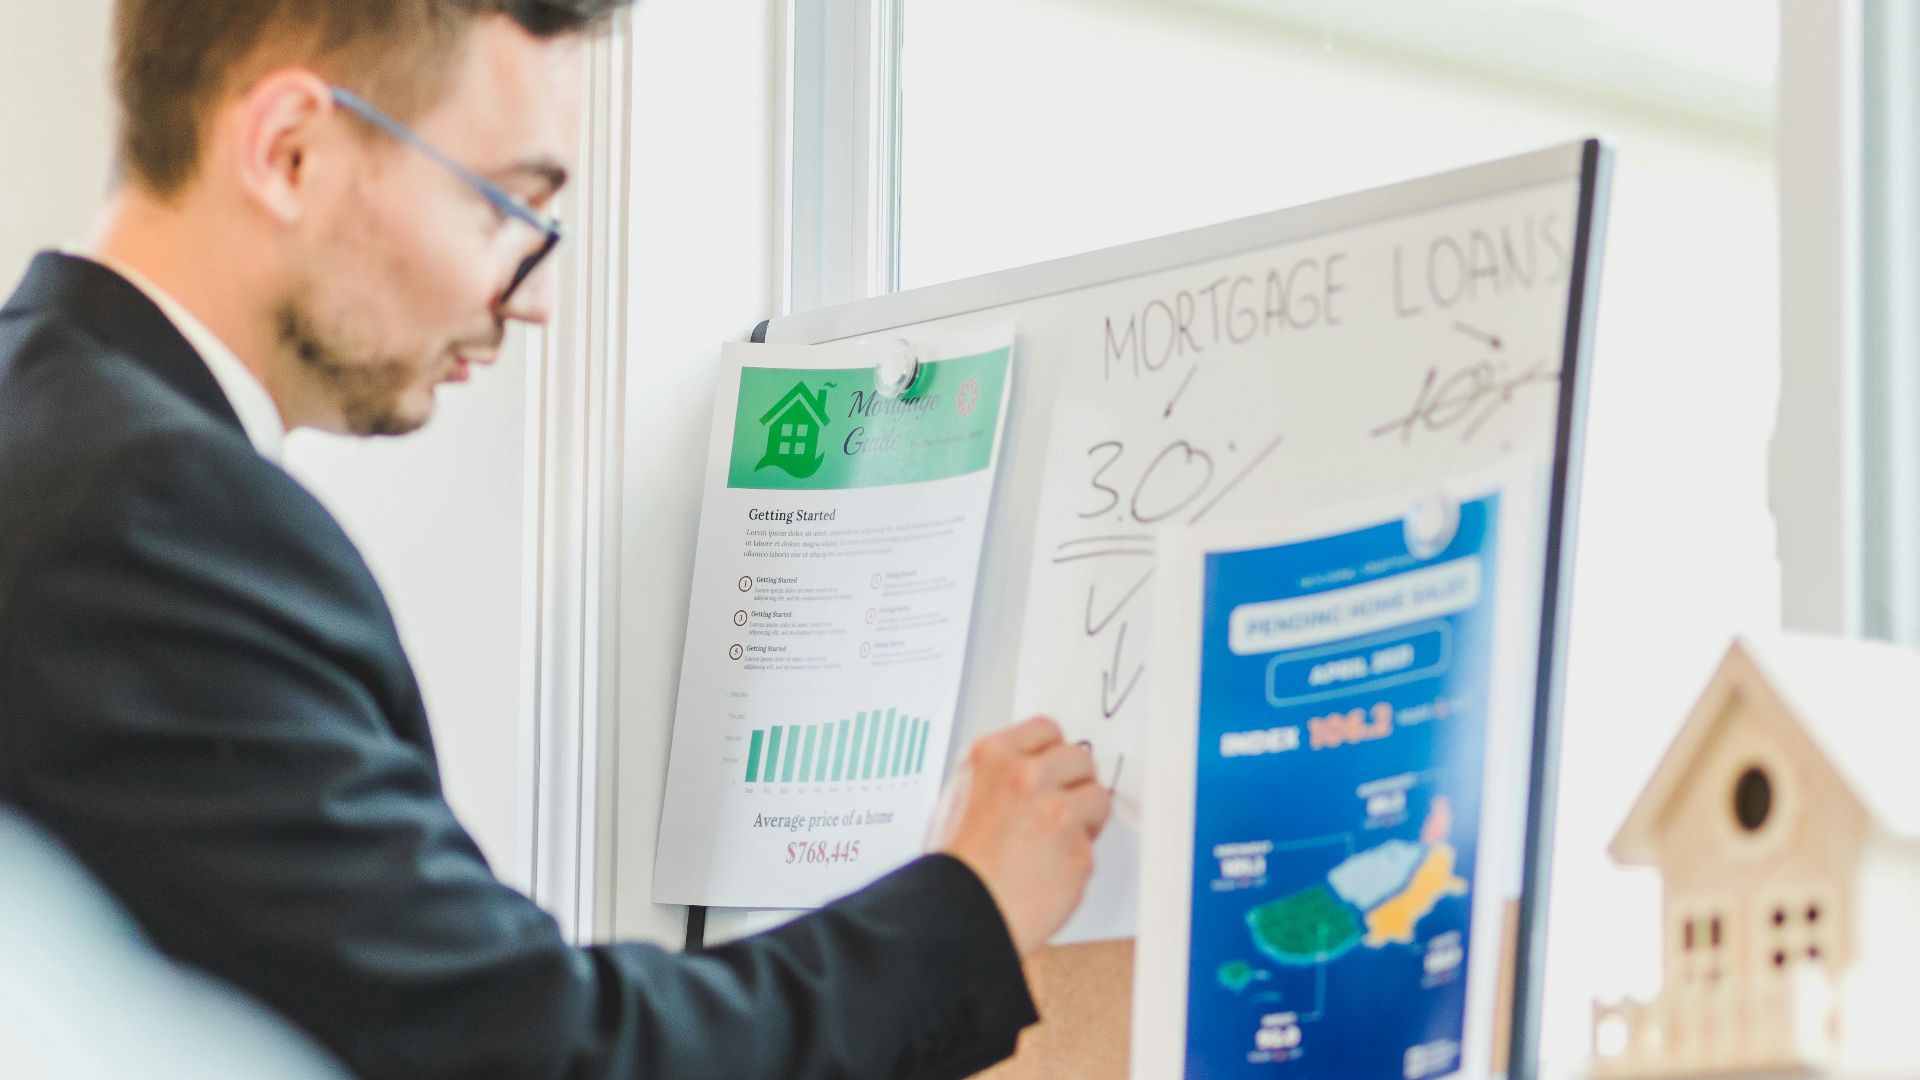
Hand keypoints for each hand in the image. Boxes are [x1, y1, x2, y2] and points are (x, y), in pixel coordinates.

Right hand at [927, 717, 1111, 957]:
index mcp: (992, 758)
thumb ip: (998, 776)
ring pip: (1097, 797)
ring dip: (1084, 818)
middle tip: (1059, 808)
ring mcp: (1056, 812)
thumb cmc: (952, 867)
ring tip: (1055, 841)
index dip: (1052, 752)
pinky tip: (1049, 871)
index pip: (1046, 729)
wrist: (957, 915)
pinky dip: (1076, 858)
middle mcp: (1026, 777)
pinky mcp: (1078, 851)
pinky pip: (1092, 845)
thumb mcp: (959, 798)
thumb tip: (1030, 770)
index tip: (1054, 767)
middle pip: (1080, 758)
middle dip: (1074, 782)